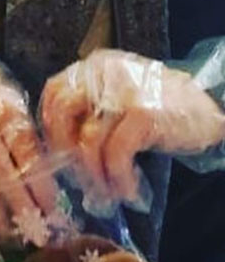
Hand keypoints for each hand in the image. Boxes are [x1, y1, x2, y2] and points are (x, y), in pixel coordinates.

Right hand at [0, 57, 57, 246]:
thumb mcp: (16, 107)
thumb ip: (29, 140)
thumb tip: (51, 188)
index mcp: (7, 113)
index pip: (29, 158)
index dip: (43, 189)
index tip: (55, 215)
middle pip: (5, 174)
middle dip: (23, 208)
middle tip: (37, 234)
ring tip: (7, 235)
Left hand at [41, 49, 224, 204]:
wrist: (211, 110)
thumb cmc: (161, 109)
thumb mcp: (119, 98)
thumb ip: (90, 112)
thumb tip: (62, 154)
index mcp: (93, 68)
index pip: (53, 94)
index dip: (52, 128)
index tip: (59, 155)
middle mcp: (103, 74)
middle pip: (62, 114)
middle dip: (66, 153)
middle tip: (79, 180)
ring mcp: (122, 92)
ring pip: (88, 140)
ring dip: (94, 175)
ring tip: (106, 193)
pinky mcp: (142, 114)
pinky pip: (116, 154)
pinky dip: (117, 178)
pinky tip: (127, 190)